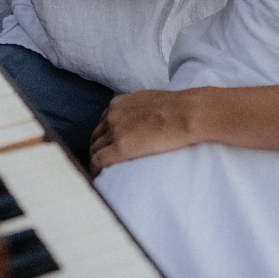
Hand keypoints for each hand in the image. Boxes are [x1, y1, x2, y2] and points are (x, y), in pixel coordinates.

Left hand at [89, 88, 206, 174]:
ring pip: (94, 149)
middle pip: (95, 136)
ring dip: (96, 160)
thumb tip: (142, 119)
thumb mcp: (149, 101)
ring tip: (102, 172)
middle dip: (98, 148)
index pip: (102, 123)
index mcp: (119, 104)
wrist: (183, 114)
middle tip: (104, 161)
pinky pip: (97, 161)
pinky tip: (99, 176)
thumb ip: (137, 109)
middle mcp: (112, 115)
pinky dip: (95, 169)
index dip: (104, 137)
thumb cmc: (175, 108)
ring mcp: (114, 131)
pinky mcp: (119, 148)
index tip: (108, 146)